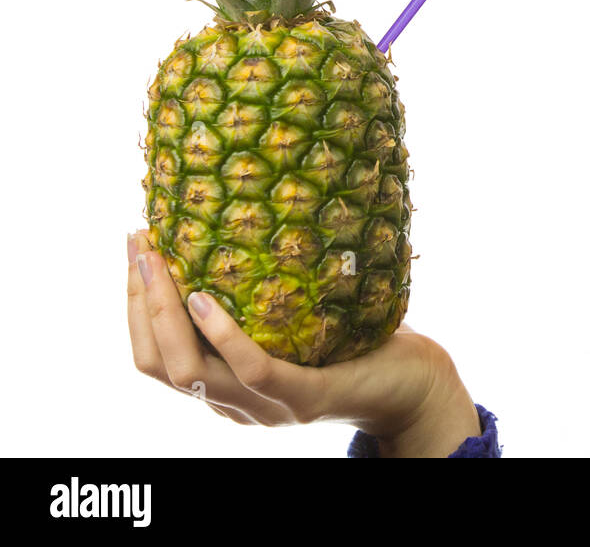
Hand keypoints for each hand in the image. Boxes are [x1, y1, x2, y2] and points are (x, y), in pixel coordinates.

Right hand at [126, 229, 481, 455]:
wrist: (418, 389)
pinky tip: (205, 297)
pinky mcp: (304, 398)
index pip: (155, 354)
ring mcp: (267, 407)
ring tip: (158, 262)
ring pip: (188, 370)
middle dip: (136, 301)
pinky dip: (220, 333)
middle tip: (138, 245)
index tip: (135, 248)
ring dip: (162, 311)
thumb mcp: (298, 318)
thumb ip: (264, 293)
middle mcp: (235, 404)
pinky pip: (251, 369)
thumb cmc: (360, 345)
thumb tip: (239, 218)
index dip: (134, 304)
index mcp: (226, 386)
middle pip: (158, 362)